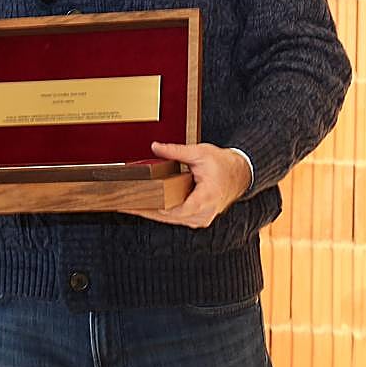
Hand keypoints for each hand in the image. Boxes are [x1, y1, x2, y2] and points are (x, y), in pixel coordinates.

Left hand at [120, 142, 251, 228]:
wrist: (241, 174)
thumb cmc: (223, 164)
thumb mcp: (199, 152)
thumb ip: (176, 151)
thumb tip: (155, 146)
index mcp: (206, 197)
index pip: (177, 209)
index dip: (156, 208)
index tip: (137, 203)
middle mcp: (204, 213)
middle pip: (169, 217)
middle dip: (146, 211)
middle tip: (124, 205)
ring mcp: (201, 218)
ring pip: (171, 220)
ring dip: (151, 213)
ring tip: (130, 206)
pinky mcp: (197, 218)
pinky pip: (176, 218)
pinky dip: (160, 213)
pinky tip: (145, 207)